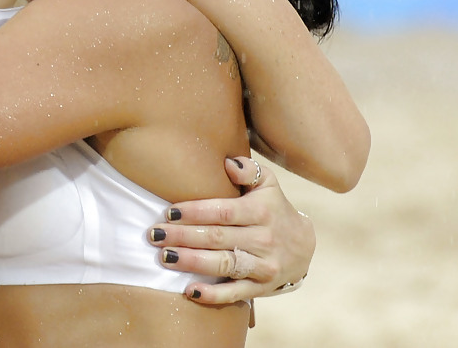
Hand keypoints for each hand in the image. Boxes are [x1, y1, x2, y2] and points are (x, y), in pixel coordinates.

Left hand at [147, 156, 314, 303]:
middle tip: (154, 235)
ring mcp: (264, 266)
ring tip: (164, 257)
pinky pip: (236, 293)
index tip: (168, 213)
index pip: (223, 211)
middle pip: (217, 238)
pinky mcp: (262, 287)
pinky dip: (213, 295)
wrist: (304, 246)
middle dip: (183, 237)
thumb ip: (248, 170)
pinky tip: (190, 291)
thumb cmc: (273, 207)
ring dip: (192, 262)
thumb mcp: (267, 183)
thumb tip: (228, 163)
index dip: (194, 212)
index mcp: (261, 211)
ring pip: (224, 264)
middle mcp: (263, 239)